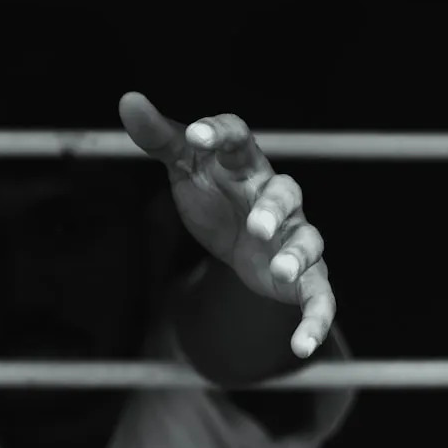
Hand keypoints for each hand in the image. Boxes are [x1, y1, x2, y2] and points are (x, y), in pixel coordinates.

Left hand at [119, 93, 335, 358]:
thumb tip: (127, 99)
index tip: (195, 138)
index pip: (239, 139)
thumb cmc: (215, 195)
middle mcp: (276, 198)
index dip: (219, 135)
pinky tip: (301, 347)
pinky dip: (316, 322)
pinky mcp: (304, 278)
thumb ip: (159, 138)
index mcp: (246, 165)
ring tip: (278, 270)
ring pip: (307, 241)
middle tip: (254, 225)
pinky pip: (320, 298)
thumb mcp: (185, 169)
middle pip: (286, 193)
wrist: (239, 242)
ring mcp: (294, 238)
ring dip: (296, 255)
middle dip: (272, 208)